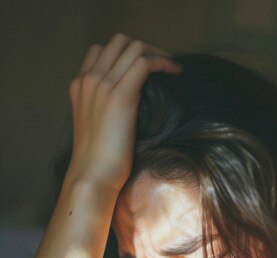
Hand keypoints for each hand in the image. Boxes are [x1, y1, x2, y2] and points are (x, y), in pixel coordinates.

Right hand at [66, 33, 180, 193]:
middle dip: (144, 48)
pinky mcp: (120, 96)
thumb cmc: (97, 161)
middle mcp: (89, 79)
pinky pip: (145, 63)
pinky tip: (176, 73)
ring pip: (133, 47)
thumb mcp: (95, 128)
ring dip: (157, 53)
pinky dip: (164, 63)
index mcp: (79, 86)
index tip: (145, 66)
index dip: (126, 54)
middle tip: (163, 63)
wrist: (91, 176)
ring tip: (172, 67)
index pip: (101, 51)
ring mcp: (102, 85)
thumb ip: (103, 110)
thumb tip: (126, 109)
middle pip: (119, 42)